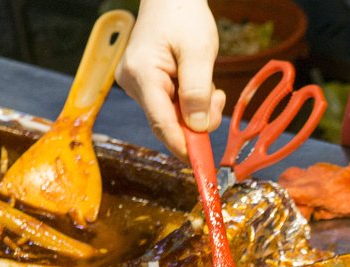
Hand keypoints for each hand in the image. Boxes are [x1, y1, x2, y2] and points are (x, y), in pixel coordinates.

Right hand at [115, 0, 224, 159]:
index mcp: (142, 73)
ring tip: (207, 80)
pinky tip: (197, 81)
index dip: (182, 146)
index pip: (162, 122)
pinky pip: (171, 106)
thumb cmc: (184, 16)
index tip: (200, 167)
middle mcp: (133, 82)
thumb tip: (198, 128)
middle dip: (196, 120)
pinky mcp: (145, 85)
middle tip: (216, 96)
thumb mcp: (200, 52)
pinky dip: (189, 102)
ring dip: (195, 108)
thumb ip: (198, 91)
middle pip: (167, 122)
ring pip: (171, 116)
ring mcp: (137, 84)